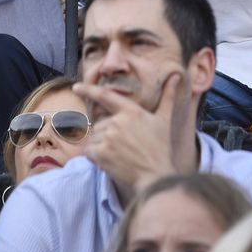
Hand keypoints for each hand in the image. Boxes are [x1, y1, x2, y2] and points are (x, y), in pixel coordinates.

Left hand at [72, 72, 182, 193]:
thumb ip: (167, 96)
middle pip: (100, 124)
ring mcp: (109, 138)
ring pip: (94, 138)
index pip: (105, 95)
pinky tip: (110, 162)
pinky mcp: (102, 154)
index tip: (76, 87)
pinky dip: (95, 158)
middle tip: (124, 148)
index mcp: (131, 111)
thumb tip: (176, 75)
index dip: (88, 89)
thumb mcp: (164, 120)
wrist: (156, 176)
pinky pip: (89, 152)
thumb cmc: (160, 148)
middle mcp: (118, 121)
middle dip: (107, 135)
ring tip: (119, 156)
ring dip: (101, 147)